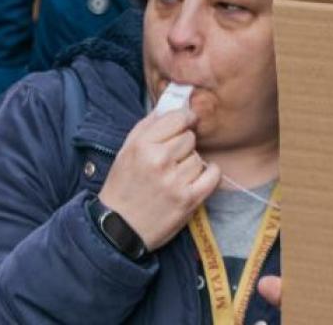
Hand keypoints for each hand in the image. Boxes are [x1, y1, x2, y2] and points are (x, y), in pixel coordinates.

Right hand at [98, 109, 220, 250]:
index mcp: (143, 145)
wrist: (119, 228)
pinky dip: (210, 174)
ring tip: (176, 174)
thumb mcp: (127, 149)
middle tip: (172, 157)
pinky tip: (198, 177)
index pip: (178, 118)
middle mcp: (159, 161)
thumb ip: (149, 124)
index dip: (184, 119)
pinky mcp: (188, 200)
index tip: (186, 122)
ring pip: (198, 157)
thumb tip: (173, 103)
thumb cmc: (123, 185)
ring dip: (191, 163)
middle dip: (184, 145)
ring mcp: (175, 182)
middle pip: (190, 138)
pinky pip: (213, 175)